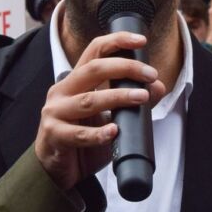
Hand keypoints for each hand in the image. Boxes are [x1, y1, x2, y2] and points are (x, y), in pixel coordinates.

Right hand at [33, 31, 164, 191]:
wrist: (57, 171)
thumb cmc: (82, 139)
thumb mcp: (110, 117)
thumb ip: (131, 101)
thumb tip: (158, 86)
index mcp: (76, 81)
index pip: (94, 51)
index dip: (117, 41)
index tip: (141, 40)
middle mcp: (63, 91)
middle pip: (93, 69)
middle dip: (125, 68)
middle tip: (150, 75)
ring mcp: (55, 112)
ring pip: (89, 100)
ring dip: (118, 97)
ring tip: (142, 97)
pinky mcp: (54, 135)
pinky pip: (79, 134)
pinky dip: (99, 133)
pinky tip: (114, 131)